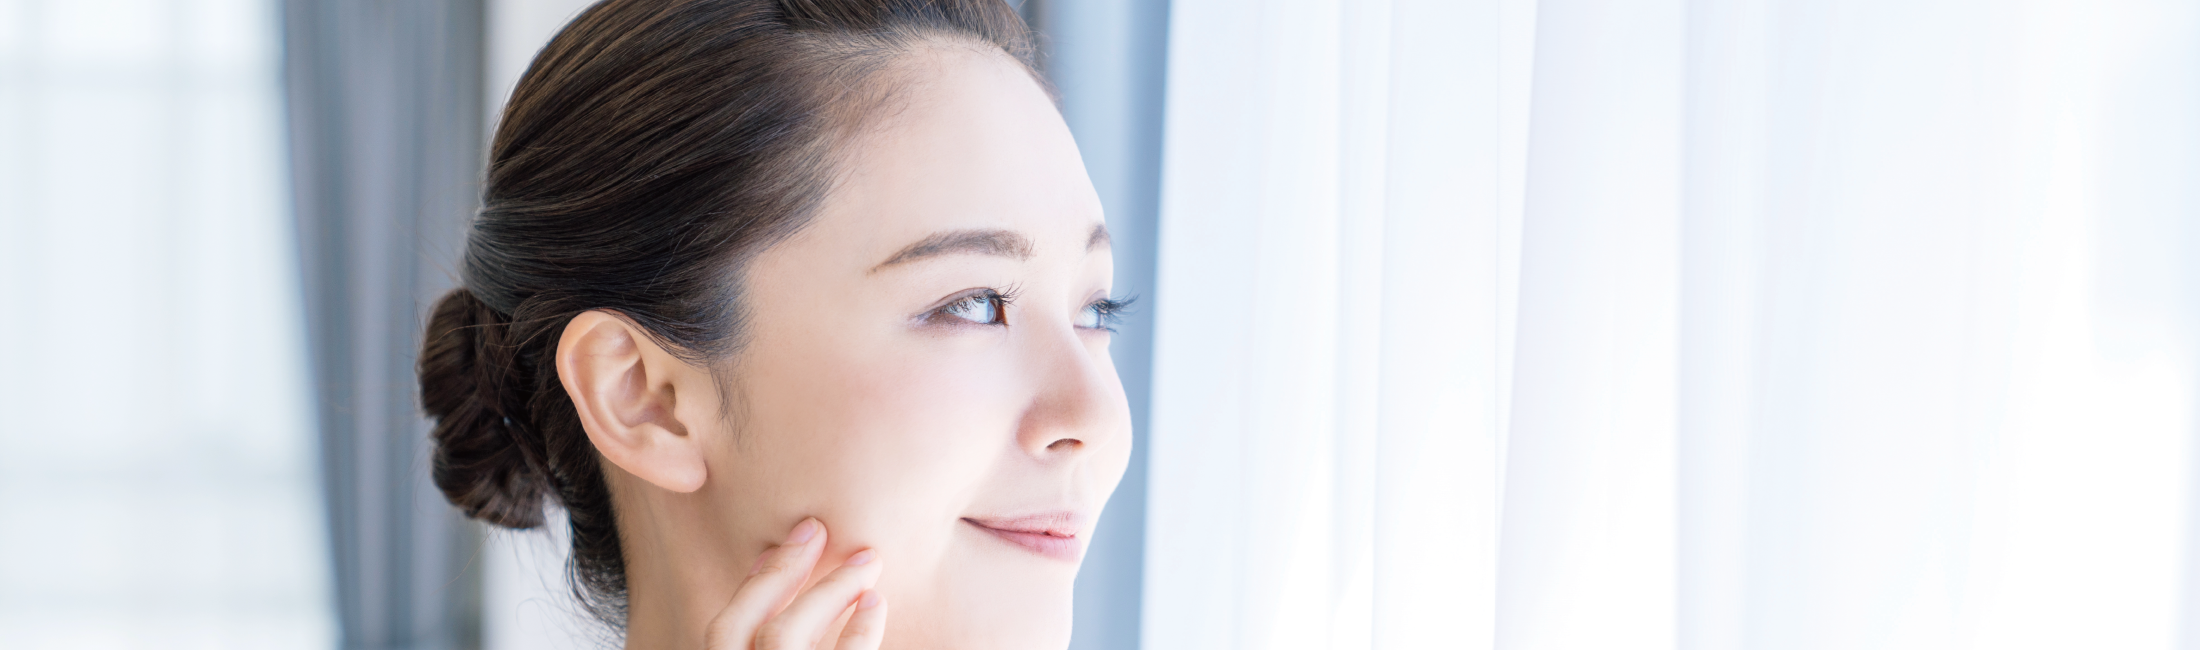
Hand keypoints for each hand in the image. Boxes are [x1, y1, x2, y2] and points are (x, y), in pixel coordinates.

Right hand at [704, 518, 886, 649]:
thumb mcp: (769, 647)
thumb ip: (765, 636)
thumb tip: (784, 568)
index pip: (723, 630)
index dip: (754, 583)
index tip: (780, 544)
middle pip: (743, 625)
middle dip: (783, 571)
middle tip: (819, 528)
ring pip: (781, 637)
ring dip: (828, 591)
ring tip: (868, 560)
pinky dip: (860, 632)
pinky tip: (876, 602)